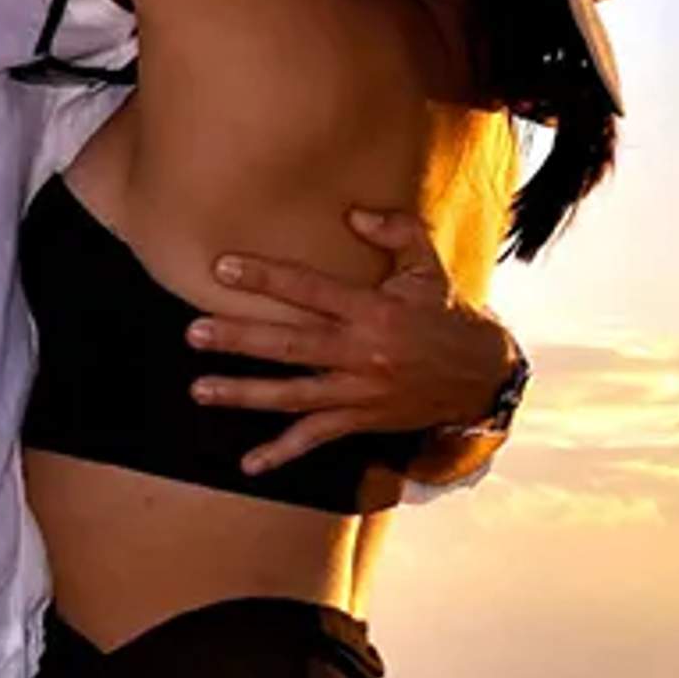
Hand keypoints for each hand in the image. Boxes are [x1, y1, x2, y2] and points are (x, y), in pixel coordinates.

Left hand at [186, 207, 519, 477]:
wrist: (483, 375)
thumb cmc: (448, 314)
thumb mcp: (429, 267)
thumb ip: (396, 231)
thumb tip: (353, 214)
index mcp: (375, 310)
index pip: (311, 290)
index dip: (266, 278)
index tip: (222, 268)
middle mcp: (363, 353)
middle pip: (292, 345)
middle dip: (240, 339)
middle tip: (195, 333)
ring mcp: (361, 391)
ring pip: (294, 394)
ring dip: (245, 393)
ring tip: (201, 389)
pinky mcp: (363, 419)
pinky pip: (318, 438)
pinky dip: (283, 453)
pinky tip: (250, 463)